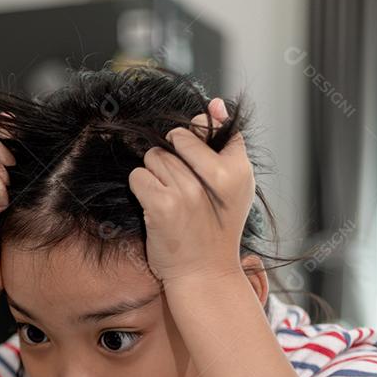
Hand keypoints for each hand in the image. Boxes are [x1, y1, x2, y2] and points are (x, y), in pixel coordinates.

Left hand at [128, 98, 254, 285]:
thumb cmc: (214, 229)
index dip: (198, 134)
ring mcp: (188, 191)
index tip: (195, 155)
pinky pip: (139, 176)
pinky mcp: (162, 204)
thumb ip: (224, 147)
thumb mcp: (232, 188)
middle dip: (171, 157)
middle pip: (176, 141)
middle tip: (178, 186)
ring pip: (155, 157)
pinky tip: (153, 205)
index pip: (213, 126)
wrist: (204, 273)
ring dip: (155, 175)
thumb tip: (214, 103)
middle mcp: (215, 178)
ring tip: (168, 198)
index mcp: (237, 170)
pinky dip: (140, 189)